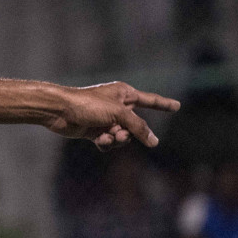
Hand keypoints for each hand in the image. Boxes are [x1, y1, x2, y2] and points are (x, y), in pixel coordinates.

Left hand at [47, 82, 179, 150]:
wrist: (59, 111)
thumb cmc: (88, 104)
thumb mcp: (118, 113)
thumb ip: (138, 127)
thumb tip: (154, 142)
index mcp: (124, 94)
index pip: (150, 100)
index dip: (164, 104)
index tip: (177, 106)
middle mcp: (117, 106)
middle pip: (136, 125)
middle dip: (131, 132)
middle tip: (118, 132)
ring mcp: (106, 119)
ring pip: (124, 136)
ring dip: (118, 139)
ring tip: (107, 136)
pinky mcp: (95, 130)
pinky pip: (110, 142)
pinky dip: (106, 143)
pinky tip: (99, 140)